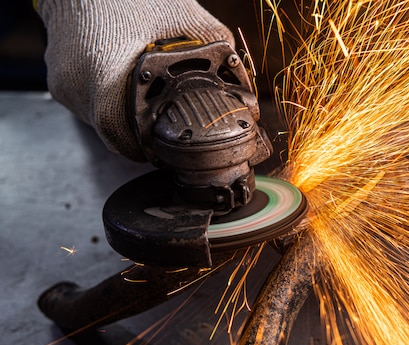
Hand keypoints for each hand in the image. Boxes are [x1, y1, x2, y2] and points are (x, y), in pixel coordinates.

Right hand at [36, 0, 233, 160]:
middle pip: (112, 131)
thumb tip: (233, 69)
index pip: (121, 136)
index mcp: (103, 74)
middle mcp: (76, 85)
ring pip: (99, 120)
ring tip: (147, 103)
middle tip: (163, 127)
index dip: (146, 150)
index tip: (163, 151)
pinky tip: (128, 87)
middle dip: (141, 134)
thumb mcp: (178, 12)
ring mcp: (63, 82)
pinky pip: (89, 103)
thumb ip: (209, 41)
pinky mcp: (59, 76)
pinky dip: (111, 102)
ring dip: (126, 118)